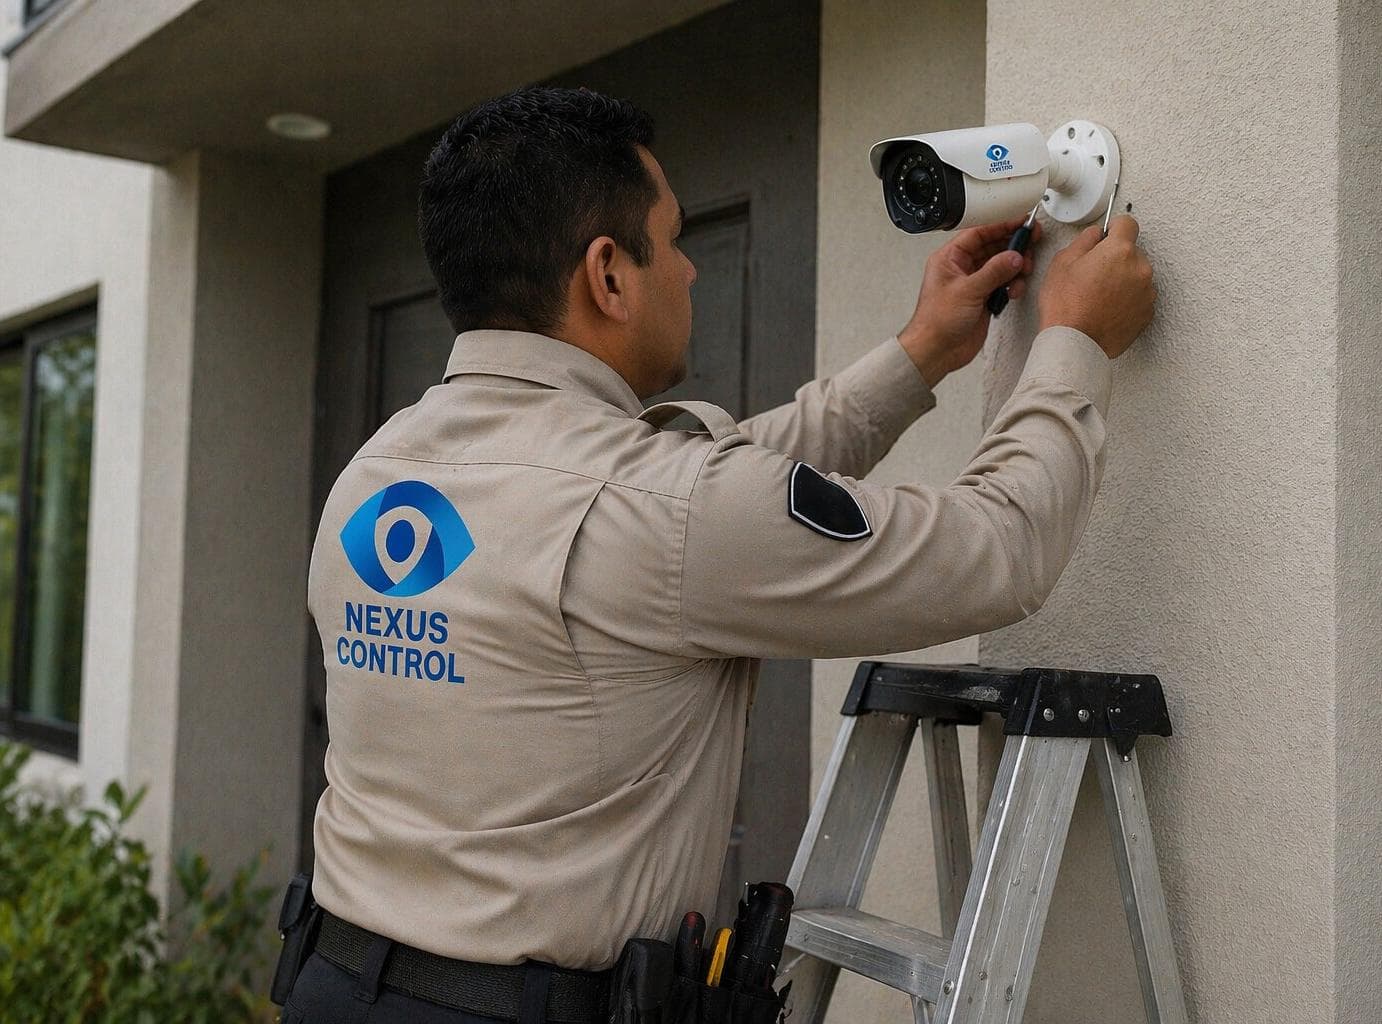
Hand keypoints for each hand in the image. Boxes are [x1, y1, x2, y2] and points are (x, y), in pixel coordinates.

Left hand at [896, 216, 1040, 387]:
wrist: (936, 351)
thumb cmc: (936, 322)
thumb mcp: (967, 291)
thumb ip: (994, 271)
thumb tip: (1013, 256)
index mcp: (949, 259)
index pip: (978, 233)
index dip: (1001, 225)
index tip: (1021, 222)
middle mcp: (961, 269)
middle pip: (993, 247)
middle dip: (1012, 246)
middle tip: (1030, 244)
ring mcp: (973, 284)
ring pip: (1001, 266)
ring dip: (1015, 267)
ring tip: (1023, 271)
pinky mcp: (983, 299)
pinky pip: (1003, 284)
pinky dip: (1012, 285)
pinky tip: (1013, 291)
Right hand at [1038, 215, 1155, 357]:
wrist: (1074, 343)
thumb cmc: (1066, 307)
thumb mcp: (1062, 262)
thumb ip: (1084, 240)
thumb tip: (1095, 235)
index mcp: (1120, 251)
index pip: (1128, 223)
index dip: (1114, 227)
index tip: (1108, 235)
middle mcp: (1140, 268)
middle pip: (1131, 252)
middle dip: (1115, 259)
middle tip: (1093, 274)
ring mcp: (1146, 292)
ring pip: (1136, 275)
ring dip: (1123, 280)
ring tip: (1098, 295)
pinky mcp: (1147, 313)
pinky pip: (1139, 297)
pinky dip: (1127, 300)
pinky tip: (1106, 308)